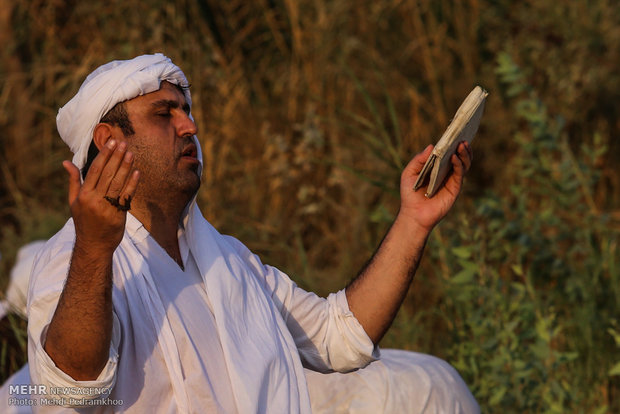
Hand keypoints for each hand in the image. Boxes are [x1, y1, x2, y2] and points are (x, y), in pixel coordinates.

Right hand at [63, 139, 139, 253]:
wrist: (94, 245)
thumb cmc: (83, 221)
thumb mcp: (73, 201)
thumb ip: (73, 181)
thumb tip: (66, 162)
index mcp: (84, 195)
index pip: (95, 170)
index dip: (104, 155)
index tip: (111, 142)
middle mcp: (94, 199)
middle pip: (108, 174)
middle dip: (116, 157)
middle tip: (123, 142)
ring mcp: (107, 207)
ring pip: (118, 183)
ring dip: (125, 166)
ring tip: (131, 153)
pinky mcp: (119, 214)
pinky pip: (127, 196)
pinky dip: (132, 183)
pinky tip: (137, 172)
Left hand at [398, 141, 472, 231]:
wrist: (414, 213)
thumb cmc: (410, 193)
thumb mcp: (409, 173)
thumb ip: (420, 159)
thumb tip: (432, 146)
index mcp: (437, 167)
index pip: (447, 152)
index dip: (451, 142)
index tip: (455, 131)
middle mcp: (446, 172)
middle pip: (459, 156)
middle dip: (461, 146)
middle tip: (461, 136)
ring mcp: (452, 180)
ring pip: (463, 164)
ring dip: (464, 153)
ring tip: (462, 144)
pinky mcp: (455, 188)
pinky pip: (459, 174)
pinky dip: (459, 164)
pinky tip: (455, 157)